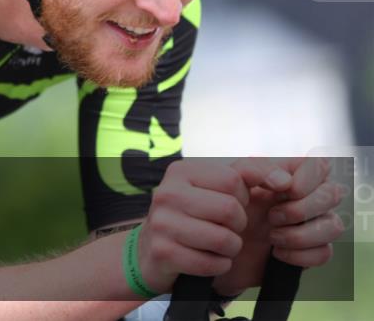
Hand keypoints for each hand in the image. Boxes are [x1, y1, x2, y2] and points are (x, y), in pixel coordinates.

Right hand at [137, 159, 251, 293]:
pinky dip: (218, 266)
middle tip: (224, 228)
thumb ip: (251, 174)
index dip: (242, 197)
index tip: (229, 204)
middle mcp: (166, 192)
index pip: (234, 179)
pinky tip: (206, 259)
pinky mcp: (163, 252)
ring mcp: (162, 223)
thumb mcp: (216, 188)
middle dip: (238, 226)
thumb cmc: (194, 216)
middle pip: (231, 210)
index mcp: (181, 171)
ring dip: (231, 249)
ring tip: (217, 245)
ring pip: (224, 239)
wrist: (151, 251)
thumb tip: (285, 180)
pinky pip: (212, 264)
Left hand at [212, 156, 346, 295]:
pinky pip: (325, 253)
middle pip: (333, 194)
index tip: (283, 190)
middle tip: (271, 216)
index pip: (321, 165)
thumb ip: (255, 169)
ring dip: (300, 234)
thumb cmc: (232, 204)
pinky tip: (277, 252)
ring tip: (272, 236)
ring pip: (334, 226)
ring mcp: (318, 223)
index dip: (307, 179)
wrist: (225, 241)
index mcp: (295, 174)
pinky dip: (299, 255)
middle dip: (300, 209)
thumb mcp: (234, 181)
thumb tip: (285, 180)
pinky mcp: (316, 250)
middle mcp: (312, 196)